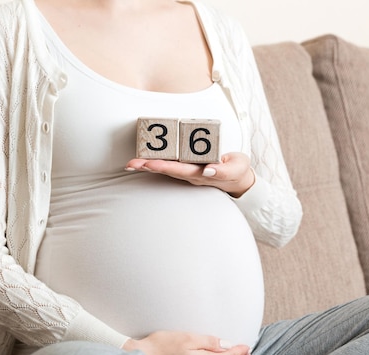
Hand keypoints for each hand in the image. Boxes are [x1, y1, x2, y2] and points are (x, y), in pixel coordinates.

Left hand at [125, 152, 254, 197]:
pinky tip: (141, 161)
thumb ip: (222, 170)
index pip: (180, 169)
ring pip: (165, 168)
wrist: (238, 180)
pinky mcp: (187, 168)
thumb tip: (207, 170)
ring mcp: (187, 172)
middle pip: (166, 170)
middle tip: (131, 164)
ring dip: (147, 166)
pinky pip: (168, 164)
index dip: (165, 166)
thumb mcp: (236, 169)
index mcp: (201, 173)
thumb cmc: (236, 171)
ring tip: (130, 164)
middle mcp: (190, 174)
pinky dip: (154, 163)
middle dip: (148, 166)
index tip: (150, 164)